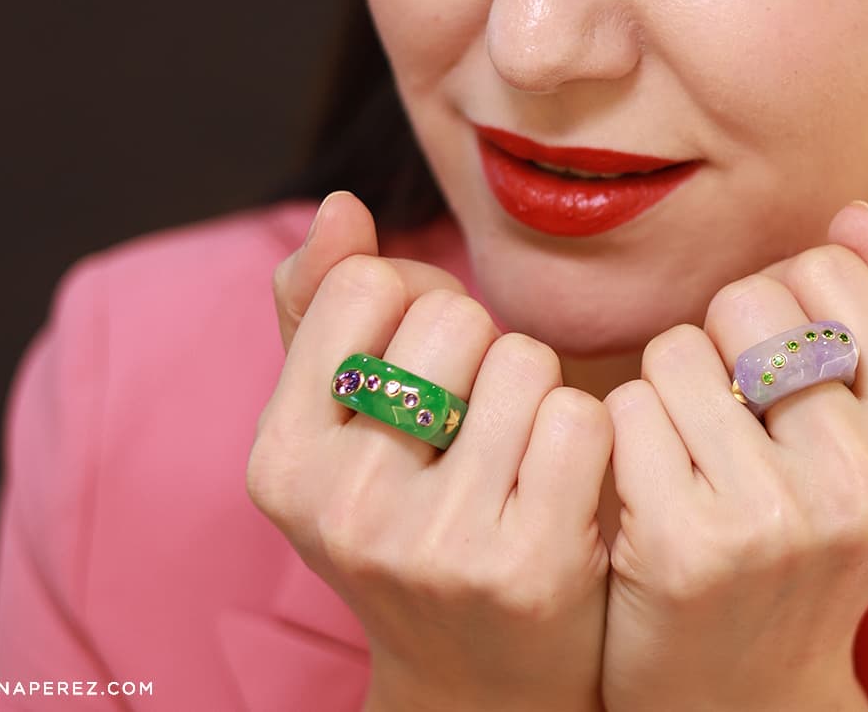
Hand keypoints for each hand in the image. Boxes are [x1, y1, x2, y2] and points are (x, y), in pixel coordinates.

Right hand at [248, 192, 613, 711]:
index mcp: (280, 460)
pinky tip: (563, 485)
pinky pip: (580, 418)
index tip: (424, 366)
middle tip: (477, 421)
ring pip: (524, 360)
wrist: (479, 679)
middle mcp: (345, 505)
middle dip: (482, 350)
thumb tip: (342, 203)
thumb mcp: (339, 428)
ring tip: (518, 453)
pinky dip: (586, 435)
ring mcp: (437, 541)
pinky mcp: (528, 563)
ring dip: (538, 390)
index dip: (417, 305)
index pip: (369, 286)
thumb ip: (324, 309)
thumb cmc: (411, 518)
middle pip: (454, 318)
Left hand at [600, 201, 867, 710]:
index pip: (825, 268)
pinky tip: (648, 491)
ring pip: (673, 351)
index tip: (781, 374)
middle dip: (721, 342)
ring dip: (664, 390)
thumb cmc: (808, 530)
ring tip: (691, 458)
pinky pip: (622, 411)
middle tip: (729, 420)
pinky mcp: (683, 546)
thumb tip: (853, 212)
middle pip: (745, 300)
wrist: (745, 689)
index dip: (783, 305)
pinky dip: (622, 436)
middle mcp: (866, 480)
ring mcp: (776, 519)